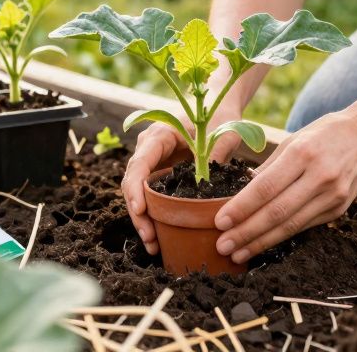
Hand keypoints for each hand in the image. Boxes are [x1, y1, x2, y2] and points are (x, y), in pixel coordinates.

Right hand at [121, 121, 242, 254]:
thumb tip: (206, 181)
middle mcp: (149, 149)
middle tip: (150, 238)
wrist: (218, 110)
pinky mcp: (160, 174)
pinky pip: (150, 196)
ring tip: (153, 246)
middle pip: (133, 184)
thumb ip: (215, 153)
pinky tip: (158, 238)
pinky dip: (152, 216)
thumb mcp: (223, 133)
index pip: (139, 164)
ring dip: (143, 220)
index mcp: (159, 136)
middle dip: (138, 213)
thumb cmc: (220, 117)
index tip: (141, 210)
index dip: (136, 188)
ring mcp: (153, 162)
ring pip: (138, 194)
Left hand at [213, 109, 356, 263]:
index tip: (220, 221)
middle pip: (276, 212)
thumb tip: (241, 193)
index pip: (266, 187)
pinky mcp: (339, 209)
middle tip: (223, 245)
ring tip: (238, 253)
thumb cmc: (324, 133)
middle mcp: (319, 177)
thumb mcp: (293, 139)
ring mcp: (333, 196)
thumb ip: (269, 167)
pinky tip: (263, 244)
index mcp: (302, 154)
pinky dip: (281, 237)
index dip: (241, 207)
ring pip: (290, 225)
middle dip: (246, 232)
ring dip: (261, 242)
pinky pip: (304, 226)